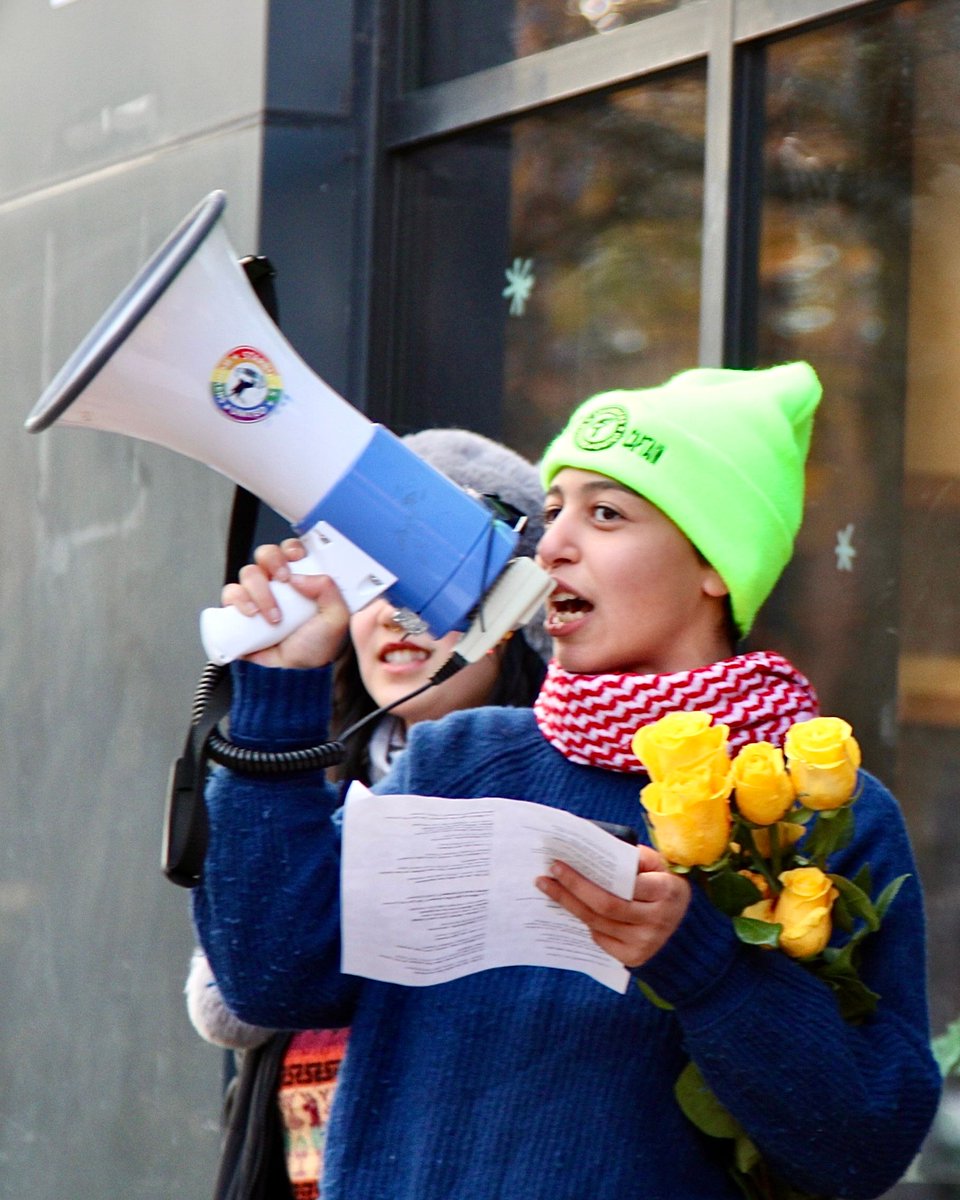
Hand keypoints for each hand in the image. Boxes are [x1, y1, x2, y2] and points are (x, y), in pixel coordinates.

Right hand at [220, 538, 349, 668]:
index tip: (296, 559)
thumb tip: (299, 576)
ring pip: (248, 573)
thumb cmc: (319, 643)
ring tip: (273, 616)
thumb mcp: (336, 617)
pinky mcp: (240, 610)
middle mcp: (278, 582)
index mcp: (302, 576)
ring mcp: (258, 595)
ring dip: (259, 591)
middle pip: (266, 554)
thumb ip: (329, 590)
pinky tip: (251, 614)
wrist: (300, 672)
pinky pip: (231, 594)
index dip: (291, 548)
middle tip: (282, 580)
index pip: (292, 549)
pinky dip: (238, 601)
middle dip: (272, 562)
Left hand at [535, 845, 690, 967]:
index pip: (624, 884)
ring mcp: (646, 943)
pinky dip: (586, 922)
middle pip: (605, 906)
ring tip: (549, 889)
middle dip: (571, 890)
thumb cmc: (666, 888)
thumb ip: (637, 857)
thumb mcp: (661, 867)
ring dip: (570, 906)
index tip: (560, 863)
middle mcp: (657, 920)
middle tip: (547, 876)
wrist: (687, 930)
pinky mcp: (635, 958)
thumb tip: (601, 848)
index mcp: (666, 891)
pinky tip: (572, 908)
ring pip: (598, 924)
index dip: (590, 876)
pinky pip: (601, 940)